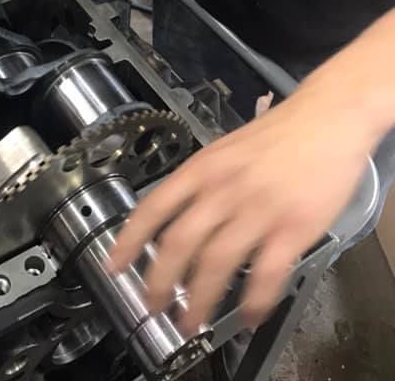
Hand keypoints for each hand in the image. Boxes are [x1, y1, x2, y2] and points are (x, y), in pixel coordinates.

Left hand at [109, 80, 373, 334]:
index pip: (153, 207)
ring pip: (216, 264)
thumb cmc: (276, 136)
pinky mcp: (293, 228)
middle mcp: (221, 189)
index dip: (129, 240)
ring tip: (191, 323)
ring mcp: (257, 209)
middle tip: (153, 308)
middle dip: (160, 282)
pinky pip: (266, 273)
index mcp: (201, 168)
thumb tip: (178, 219)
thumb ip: (203, 183)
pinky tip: (248, 317)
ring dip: (199, 300)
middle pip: (178, 243)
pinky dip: (254, 301)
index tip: (113, 266)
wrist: (327, 119)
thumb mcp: (225, 150)